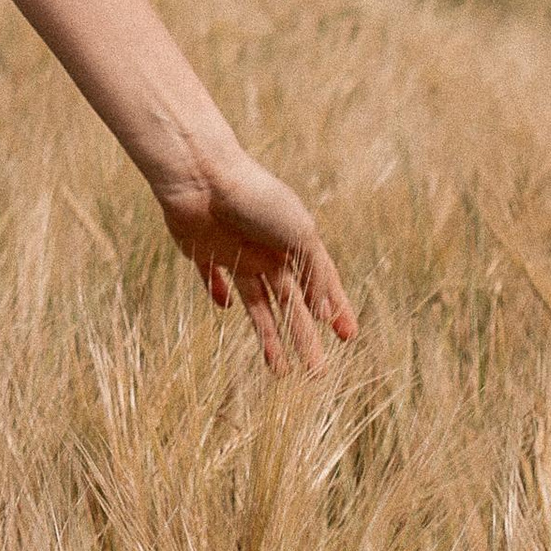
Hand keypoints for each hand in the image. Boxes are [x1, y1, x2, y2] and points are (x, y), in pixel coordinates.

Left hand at [158, 142, 356, 373]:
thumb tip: (324, 313)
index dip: (336, 308)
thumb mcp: (299, 234)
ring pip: (256, 303)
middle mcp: (268, 249)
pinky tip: (226, 307)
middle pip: (290, 303)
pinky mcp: (204, 251)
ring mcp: (236, 252)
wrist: (202, 177)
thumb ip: (314, 274)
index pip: (321, 282)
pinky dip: (219, 292)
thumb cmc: (256, 200)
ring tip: (280, 371)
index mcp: (295, 241)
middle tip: (318, 373)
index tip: (348, 337)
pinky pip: (213, 278)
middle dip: (305, 337)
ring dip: (269, 335)